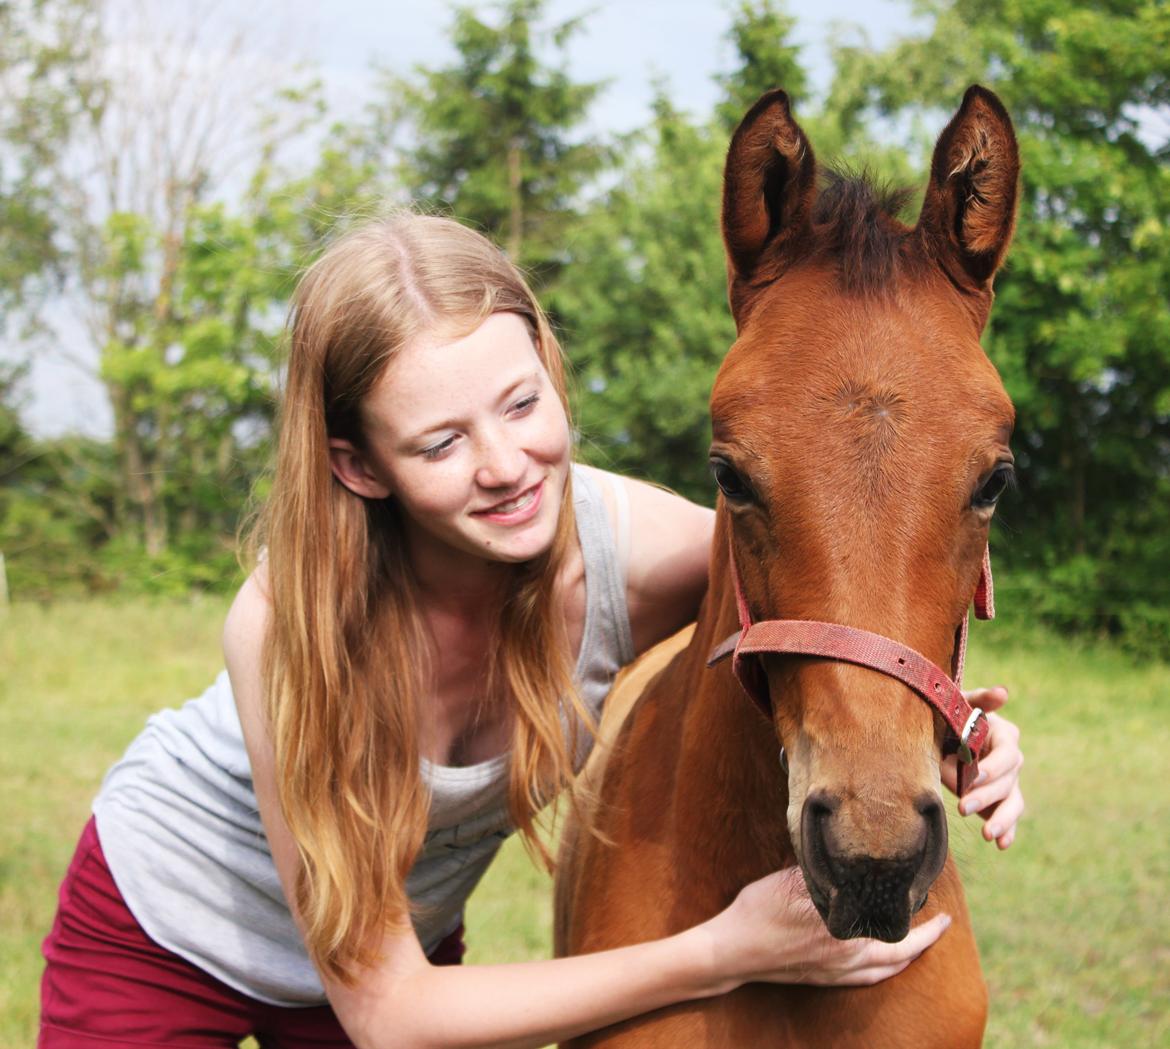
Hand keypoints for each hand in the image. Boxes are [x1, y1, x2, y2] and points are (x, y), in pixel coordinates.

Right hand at [706, 867, 951, 989]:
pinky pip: (869, 978)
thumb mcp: (788, 878)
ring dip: (911, 954)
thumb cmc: (757, 910)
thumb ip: (821, 869)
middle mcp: (846, 953)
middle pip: (901, 950)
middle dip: (927, 937)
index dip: (915, 908)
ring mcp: (837, 971)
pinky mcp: (827, 979)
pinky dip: (888, 969)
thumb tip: (845, 848)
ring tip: (926, 940)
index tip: (929, 888)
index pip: (890, 919)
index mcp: (841, 927)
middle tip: (945, 922)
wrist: (732, 951)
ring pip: (888, 968)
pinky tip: (890, 961)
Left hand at [941, 686, 1024, 848]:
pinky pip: (1008, 817)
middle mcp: (1010, 760)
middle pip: (1007, 781)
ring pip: (1013, 802)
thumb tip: (1003, 693)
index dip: (993, 766)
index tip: (975, 776)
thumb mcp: (958, 704)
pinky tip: (1000, 845)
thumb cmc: (948, 714)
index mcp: (1004, 735)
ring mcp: (1007, 782)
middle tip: (962, 807)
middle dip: (986, 796)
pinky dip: (1007, 831)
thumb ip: (979, 701)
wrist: (936, 734)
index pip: (1006, 754)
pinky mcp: (999, 800)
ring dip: (1002, 819)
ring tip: (987, 835)